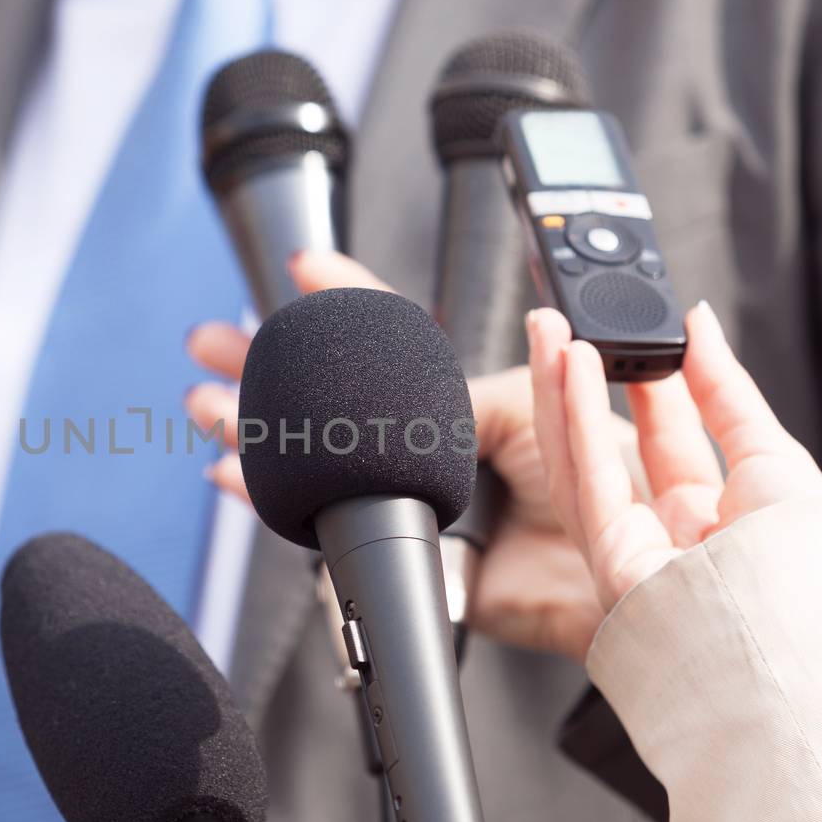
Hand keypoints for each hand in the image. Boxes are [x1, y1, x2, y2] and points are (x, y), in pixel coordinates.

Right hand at [185, 251, 639, 662]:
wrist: (619, 556)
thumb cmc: (606, 474)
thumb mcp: (536, 395)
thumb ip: (459, 388)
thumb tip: (401, 385)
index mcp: (462, 397)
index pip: (389, 336)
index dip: (346, 296)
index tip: (304, 265)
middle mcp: (425, 443)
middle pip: (323, 393)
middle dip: (265, 363)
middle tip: (212, 340)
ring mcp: (407, 493)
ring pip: (308, 452)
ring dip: (250, 422)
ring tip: (202, 400)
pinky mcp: (402, 546)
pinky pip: (323, 520)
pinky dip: (272, 496)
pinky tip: (231, 470)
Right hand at [526, 302, 821, 610]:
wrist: (802, 635)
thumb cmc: (805, 568)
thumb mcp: (771, 451)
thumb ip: (725, 387)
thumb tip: (700, 323)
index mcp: (715, 522)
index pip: (669, 441)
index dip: (649, 387)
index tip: (642, 337)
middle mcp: (668, 539)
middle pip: (611, 449)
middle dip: (583, 384)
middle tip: (566, 327)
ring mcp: (634, 553)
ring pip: (581, 461)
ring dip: (561, 393)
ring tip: (550, 333)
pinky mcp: (609, 561)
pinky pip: (587, 479)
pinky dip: (575, 421)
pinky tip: (570, 371)